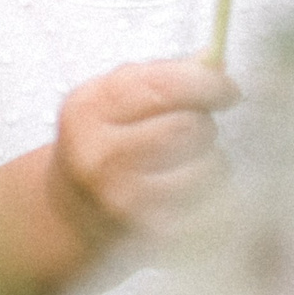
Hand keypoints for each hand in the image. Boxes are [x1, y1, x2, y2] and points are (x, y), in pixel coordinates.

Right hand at [47, 57, 241, 247]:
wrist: (66, 213)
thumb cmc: (100, 146)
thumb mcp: (112, 101)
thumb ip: (161, 76)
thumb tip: (216, 62)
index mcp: (90, 108)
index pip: (164, 86)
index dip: (207, 84)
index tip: (227, 90)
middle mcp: (99, 154)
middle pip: (190, 126)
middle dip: (204, 124)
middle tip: (194, 131)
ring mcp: (121, 199)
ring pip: (207, 167)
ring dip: (212, 160)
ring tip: (188, 162)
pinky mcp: (146, 232)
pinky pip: (210, 203)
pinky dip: (212, 193)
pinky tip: (188, 190)